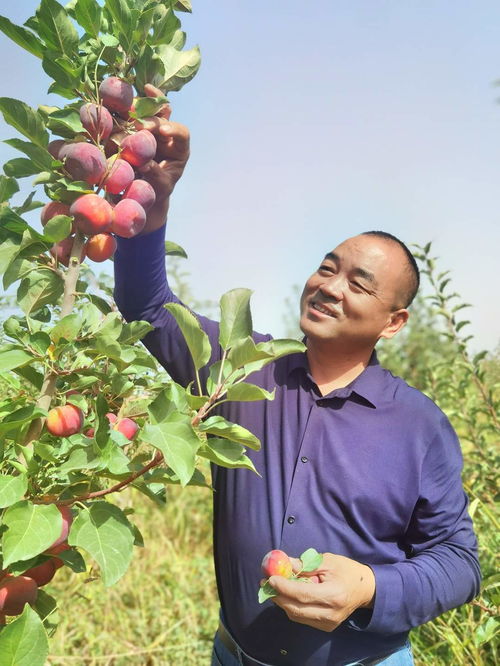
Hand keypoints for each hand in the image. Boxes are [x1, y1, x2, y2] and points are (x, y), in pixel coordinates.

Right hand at [118, 84, 189, 232]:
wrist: (141, 194)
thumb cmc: (156, 192)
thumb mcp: (160, 187)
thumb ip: (156, 174)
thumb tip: (143, 163)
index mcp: (178, 149)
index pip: (181, 134)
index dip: (174, 129)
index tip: (164, 130)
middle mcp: (164, 136)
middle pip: (160, 119)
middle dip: (150, 119)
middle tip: (140, 124)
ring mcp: (147, 131)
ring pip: (144, 112)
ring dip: (134, 110)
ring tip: (125, 110)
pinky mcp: (130, 130)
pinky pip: (127, 116)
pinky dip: (121, 109)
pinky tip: (115, 100)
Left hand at [266, 553, 374, 632]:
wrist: (365, 590)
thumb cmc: (347, 571)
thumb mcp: (328, 561)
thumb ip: (305, 564)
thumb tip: (284, 563)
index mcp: (333, 595)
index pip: (302, 594)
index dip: (284, 587)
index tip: (270, 578)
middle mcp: (330, 614)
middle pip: (296, 609)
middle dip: (278, 596)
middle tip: (266, 583)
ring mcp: (328, 624)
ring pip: (296, 615)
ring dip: (282, 602)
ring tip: (274, 587)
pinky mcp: (325, 627)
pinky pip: (302, 618)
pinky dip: (291, 607)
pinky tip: (287, 595)